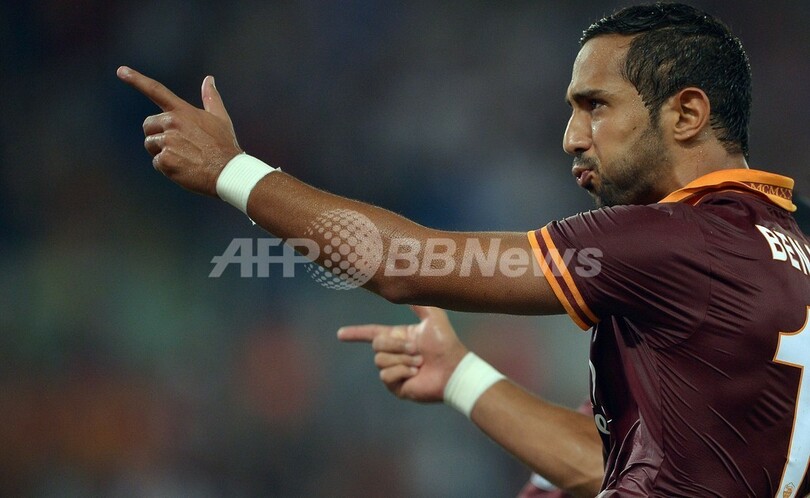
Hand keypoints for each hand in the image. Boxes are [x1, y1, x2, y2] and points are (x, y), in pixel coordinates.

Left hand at [116, 66, 242, 196]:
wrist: (228, 171)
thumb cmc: (225, 145)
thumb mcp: (220, 118)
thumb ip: (211, 97)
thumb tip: (209, 79)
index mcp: (183, 111)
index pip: (156, 90)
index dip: (136, 79)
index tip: (121, 71)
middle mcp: (172, 123)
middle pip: (148, 125)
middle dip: (157, 135)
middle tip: (178, 145)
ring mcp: (168, 142)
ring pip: (151, 145)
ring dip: (162, 152)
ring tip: (184, 157)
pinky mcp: (165, 160)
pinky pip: (157, 163)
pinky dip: (167, 167)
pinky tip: (184, 167)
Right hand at [337, 306, 467, 401]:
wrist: (454, 369)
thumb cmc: (447, 344)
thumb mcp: (434, 317)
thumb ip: (420, 303)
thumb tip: (408, 290)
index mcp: (399, 337)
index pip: (372, 334)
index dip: (356, 333)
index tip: (340, 334)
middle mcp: (394, 354)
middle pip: (376, 344)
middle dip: (396, 345)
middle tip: (417, 350)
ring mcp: (394, 371)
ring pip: (380, 360)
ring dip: (402, 359)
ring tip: (420, 362)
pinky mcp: (396, 387)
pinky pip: (385, 375)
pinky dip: (402, 371)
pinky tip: (415, 373)